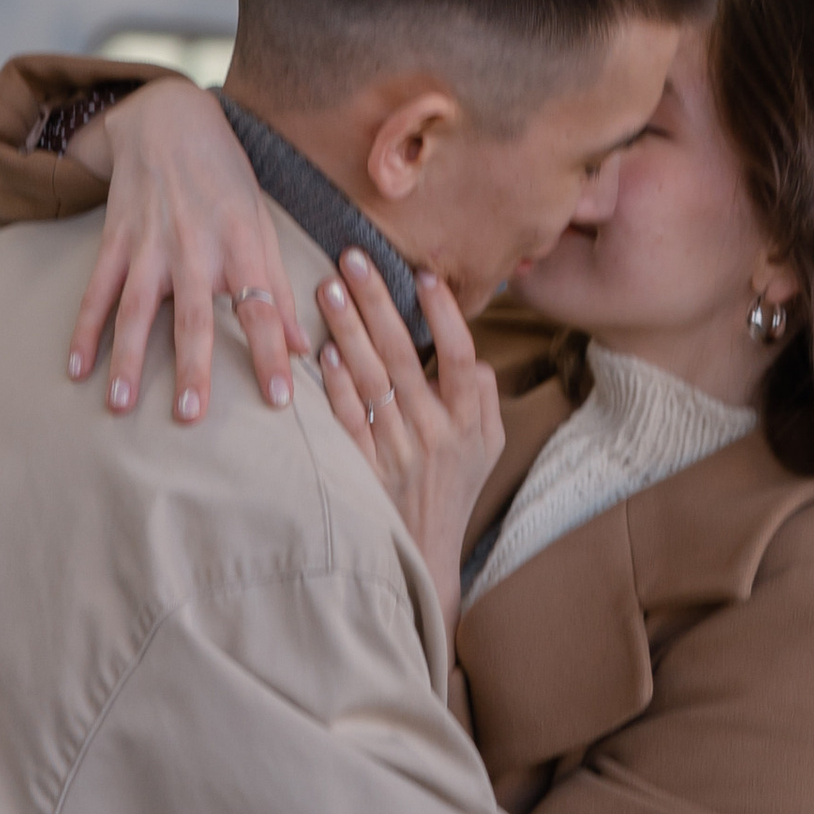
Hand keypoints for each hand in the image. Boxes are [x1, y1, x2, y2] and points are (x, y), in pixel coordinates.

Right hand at [63, 79, 307, 423]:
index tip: (281, 398)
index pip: (262, 305)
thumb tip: (304, 348)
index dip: (272, 351)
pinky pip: (97, 290)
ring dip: (128, 358)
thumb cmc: (226, 180)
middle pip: (195, 313)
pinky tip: (76, 368)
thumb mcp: (261, 223)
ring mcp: (150, 243)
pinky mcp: (116, 240)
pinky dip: (84, 329)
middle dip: (193, 365)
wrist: (169, 122)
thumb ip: (279, 288)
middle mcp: (195, 245)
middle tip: (191, 416)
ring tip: (120, 406)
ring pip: (136, 308)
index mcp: (241, 242)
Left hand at [311, 250, 504, 632]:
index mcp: (469, 422)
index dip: (443, 314)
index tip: (423, 274)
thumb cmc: (455, 490)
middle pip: (402, 355)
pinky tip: (322, 352)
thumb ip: (485, 397)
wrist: (423, 554)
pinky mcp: (362, 469)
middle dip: (376, 302)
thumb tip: (470, 353)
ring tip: (328, 288)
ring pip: (369, 380)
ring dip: (347, 329)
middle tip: (352, 258)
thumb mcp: (490, 446)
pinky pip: (346, 419)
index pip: (460, 355)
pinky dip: (334, 385)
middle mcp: (433, 432)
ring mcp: (395, 451)